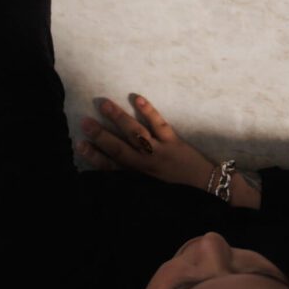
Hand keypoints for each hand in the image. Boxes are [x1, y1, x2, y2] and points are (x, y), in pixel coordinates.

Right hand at [77, 94, 214, 191]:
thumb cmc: (179, 191)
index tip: (79, 144)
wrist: (210, 191)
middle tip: (84, 122)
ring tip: (104, 104)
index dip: (95, 157)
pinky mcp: (174, 142)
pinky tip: (136, 97)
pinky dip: (148, 110)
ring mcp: (161, 153)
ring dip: (119, 118)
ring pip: (136, 134)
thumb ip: (137, 179)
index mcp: (140, 178)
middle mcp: (147, 166)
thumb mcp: (155, 190)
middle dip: (101, 136)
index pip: (112, 167)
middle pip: (120, 149)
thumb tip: (115, 167)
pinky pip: (159, 124)